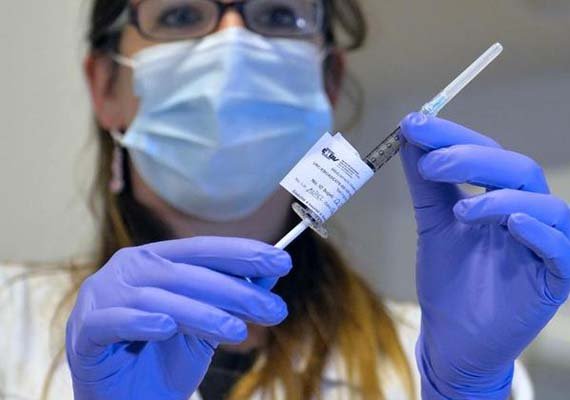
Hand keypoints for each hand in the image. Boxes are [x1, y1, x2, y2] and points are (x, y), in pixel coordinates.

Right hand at [66, 237, 290, 399]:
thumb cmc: (164, 358)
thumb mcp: (206, 326)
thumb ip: (231, 296)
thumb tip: (271, 272)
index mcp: (154, 260)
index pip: (202, 249)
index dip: (241, 252)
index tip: (281, 260)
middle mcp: (128, 269)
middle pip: (186, 272)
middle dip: (235, 290)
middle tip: (273, 309)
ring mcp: (102, 296)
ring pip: (158, 297)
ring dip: (202, 313)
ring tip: (237, 331)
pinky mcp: (86, 331)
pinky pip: (114, 321)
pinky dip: (141, 321)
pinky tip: (166, 327)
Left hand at [399, 112, 569, 398]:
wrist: (453, 338)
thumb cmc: (449, 281)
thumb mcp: (433, 225)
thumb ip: (426, 185)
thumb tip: (409, 136)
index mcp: (498, 197)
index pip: (485, 154)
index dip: (452, 136)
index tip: (414, 124)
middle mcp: (525, 214)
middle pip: (516, 169)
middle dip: (472, 159)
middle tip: (432, 163)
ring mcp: (543, 246)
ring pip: (544, 205)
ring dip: (501, 197)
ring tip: (461, 210)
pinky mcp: (555, 279)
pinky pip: (561, 249)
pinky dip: (539, 232)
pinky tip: (512, 224)